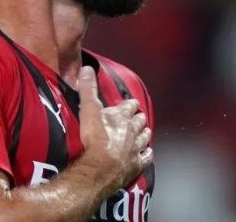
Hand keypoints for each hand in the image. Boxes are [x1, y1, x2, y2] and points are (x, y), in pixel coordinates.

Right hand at [78, 66, 152, 189]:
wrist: (101, 167)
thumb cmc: (94, 137)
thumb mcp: (88, 109)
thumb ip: (88, 89)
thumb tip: (87, 68)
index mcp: (122, 116)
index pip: (129, 106)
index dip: (130, 104)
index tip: (131, 103)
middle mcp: (133, 130)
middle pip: (139, 121)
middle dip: (139, 118)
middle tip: (138, 117)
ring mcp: (136, 148)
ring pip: (145, 138)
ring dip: (145, 134)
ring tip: (145, 132)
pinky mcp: (137, 165)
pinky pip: (146, 157)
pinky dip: (147, 154)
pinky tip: (147, 153)